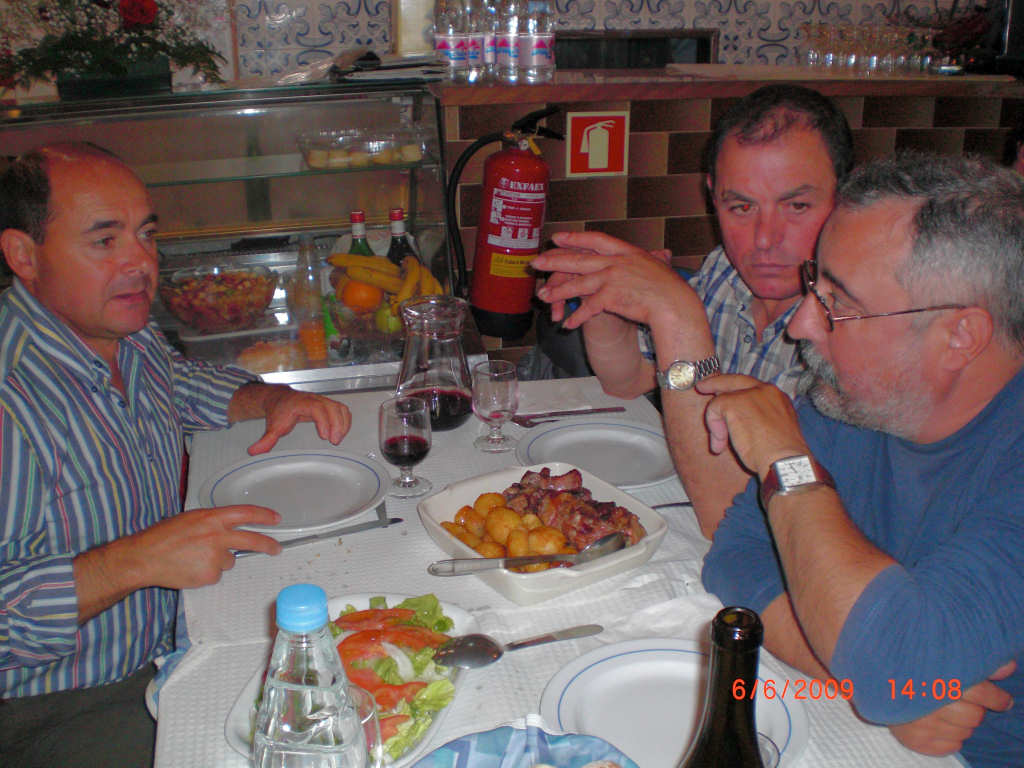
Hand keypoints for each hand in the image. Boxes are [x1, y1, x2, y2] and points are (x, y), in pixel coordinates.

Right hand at [127, 505, 281, 588]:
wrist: (143, 558)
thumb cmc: (162, 537)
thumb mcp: (190, 519)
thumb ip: (211, 523)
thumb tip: (227, 528)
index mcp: (211, 518)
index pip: (246, 512)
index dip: (264, 515)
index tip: (275, 518)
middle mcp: (217, 535)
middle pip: (252, 540)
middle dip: (267, 545)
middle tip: (276, 549)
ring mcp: (215, 556)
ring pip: (229, 560)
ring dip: (218, 560)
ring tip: (194, 558)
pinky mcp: (210, 574)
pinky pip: (216, 574)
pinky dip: (207, 573)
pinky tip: (190, 568)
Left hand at [248, 388, 350, 454]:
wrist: (280, 398)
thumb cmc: (279, 411)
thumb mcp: (272, 426)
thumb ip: (266, 440)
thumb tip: (254, 452)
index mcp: (301, 403)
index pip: (317, 408)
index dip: (323, 421)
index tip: (324, 436)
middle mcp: (314, 400)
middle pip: (332, 407)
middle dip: (337, 424)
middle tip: (335, 441)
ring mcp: (322, 401)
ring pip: (339, 408)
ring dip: (343, 423)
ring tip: (338, 438)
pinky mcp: (328, 404)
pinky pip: (342, 410)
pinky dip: (345, 421)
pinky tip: (342, 432)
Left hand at [533, 231, 694, 330]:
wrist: (675, 305)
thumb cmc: (671, 289)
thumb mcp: (660, 266)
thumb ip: (655, 259)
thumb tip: (662, 253)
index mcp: (627, 251)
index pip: (596, 239)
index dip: (575, 238)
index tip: (558, 238)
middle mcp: (616, 261)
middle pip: (578, 259)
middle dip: (554, 261)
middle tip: (536, 263)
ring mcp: (612, 278)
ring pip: (577, 284)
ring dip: (558, 292)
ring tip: (543, 297)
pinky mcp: (610, 297)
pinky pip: (587, 308)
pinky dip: (576, 317)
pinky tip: (567, 324)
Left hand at [697, 374, 809, 476]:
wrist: (785, 461)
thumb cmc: (781, 456)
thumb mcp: (774, 430)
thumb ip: (757, 418)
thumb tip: (734, 418)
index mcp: (777, 397)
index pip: (752, 386)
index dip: (735, 388)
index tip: (721, 391)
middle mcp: (766, 390)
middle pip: (736, 380)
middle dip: (717, 383)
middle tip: (701, 387)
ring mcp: (750, 394)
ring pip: (722, 400)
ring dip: (717, 423)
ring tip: (721, 444)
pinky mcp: (735, 402)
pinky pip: (714, 410)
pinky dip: (714, 428)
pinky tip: (720, 445)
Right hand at [889, 661, 1015, 755]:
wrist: (871, 672)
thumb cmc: (910, 663)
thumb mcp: (941, 655)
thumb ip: (977, 660)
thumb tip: (1008, 668)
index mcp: (937, 677)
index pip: (981, 692)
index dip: (996, 697)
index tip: (1001, 699)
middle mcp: (929, 702)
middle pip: (975, 716)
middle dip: (974, 709)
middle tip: (960, 699)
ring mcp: (920, 723)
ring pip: (964, 733)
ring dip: (961, 723)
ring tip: (945, 710)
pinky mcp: (913, 739)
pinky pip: (951, 746)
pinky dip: (950, 738)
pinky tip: (938, 723)